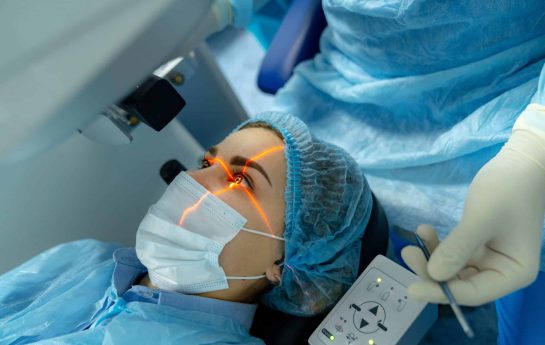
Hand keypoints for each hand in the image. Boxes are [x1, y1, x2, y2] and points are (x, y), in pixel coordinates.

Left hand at [402, 107, 544, 304]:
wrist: (518, 163)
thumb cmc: (506, 189)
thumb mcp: (480, 219)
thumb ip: (457, 249)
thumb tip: (433, 275)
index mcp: (514, 272)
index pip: (473, 293)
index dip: (440, 292)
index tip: (410, 288)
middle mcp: (502, 271)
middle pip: (460, 283)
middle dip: (432, 271)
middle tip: (407, 252)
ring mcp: (489, 259)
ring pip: (453, 269)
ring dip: (432, 256)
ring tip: (418, 234)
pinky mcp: (478, 246)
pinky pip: (453, 254)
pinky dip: (438, 245)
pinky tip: (425, 230)